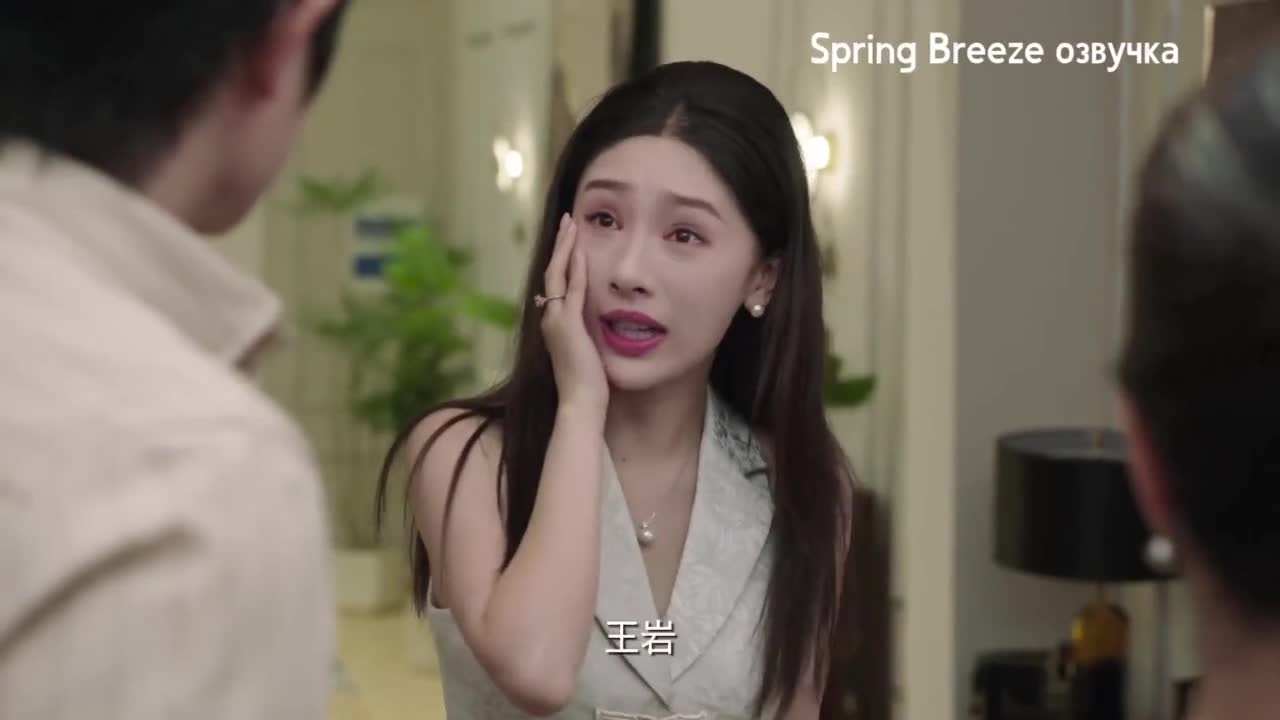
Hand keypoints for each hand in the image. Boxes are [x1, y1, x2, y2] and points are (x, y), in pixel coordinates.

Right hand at [540, 213, 607, 413]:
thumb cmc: (586, 383)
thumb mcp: (583, 351)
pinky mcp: (568, 324)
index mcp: (553, 321)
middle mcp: (549, 317)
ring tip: (571, 223)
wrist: (580, 402)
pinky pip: (573, 289)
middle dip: (561, 244)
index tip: (570, 238)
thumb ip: (580, 333)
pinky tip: (582, 249)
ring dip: (566, 247)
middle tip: (567, 220)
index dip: (562, 258)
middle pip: (552, 271)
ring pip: (558, 274)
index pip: (555, 282)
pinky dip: (576, 268)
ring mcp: (557, 319)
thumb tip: (582, 322)